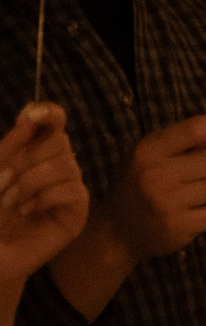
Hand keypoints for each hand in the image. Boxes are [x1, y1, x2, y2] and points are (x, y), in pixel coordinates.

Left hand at [0, 104, 87, 282]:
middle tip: (2, 182)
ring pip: (64, 164)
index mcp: (33, 153)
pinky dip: (43, 198)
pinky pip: (70, 189)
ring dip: (29, 182)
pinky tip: (28, 213)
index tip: (31, 114)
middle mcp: (55, 167)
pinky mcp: (77, 211)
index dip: (48, 112)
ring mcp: (69, 188)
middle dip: (26, 159)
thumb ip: (7, 147)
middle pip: (59, 141)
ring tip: (11, 204)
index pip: (53, 123)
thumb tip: (28, 120)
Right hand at [108, 111, 205, 260]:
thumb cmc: (138, 187)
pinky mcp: (179, 227)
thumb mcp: (150, 158)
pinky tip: (195, 215)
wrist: (114, 233)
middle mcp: (156, 174)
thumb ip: (185, 144)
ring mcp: (167, 203)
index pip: (195, 129)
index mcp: (148, 150)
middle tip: (193, 179)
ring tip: (193, 198)